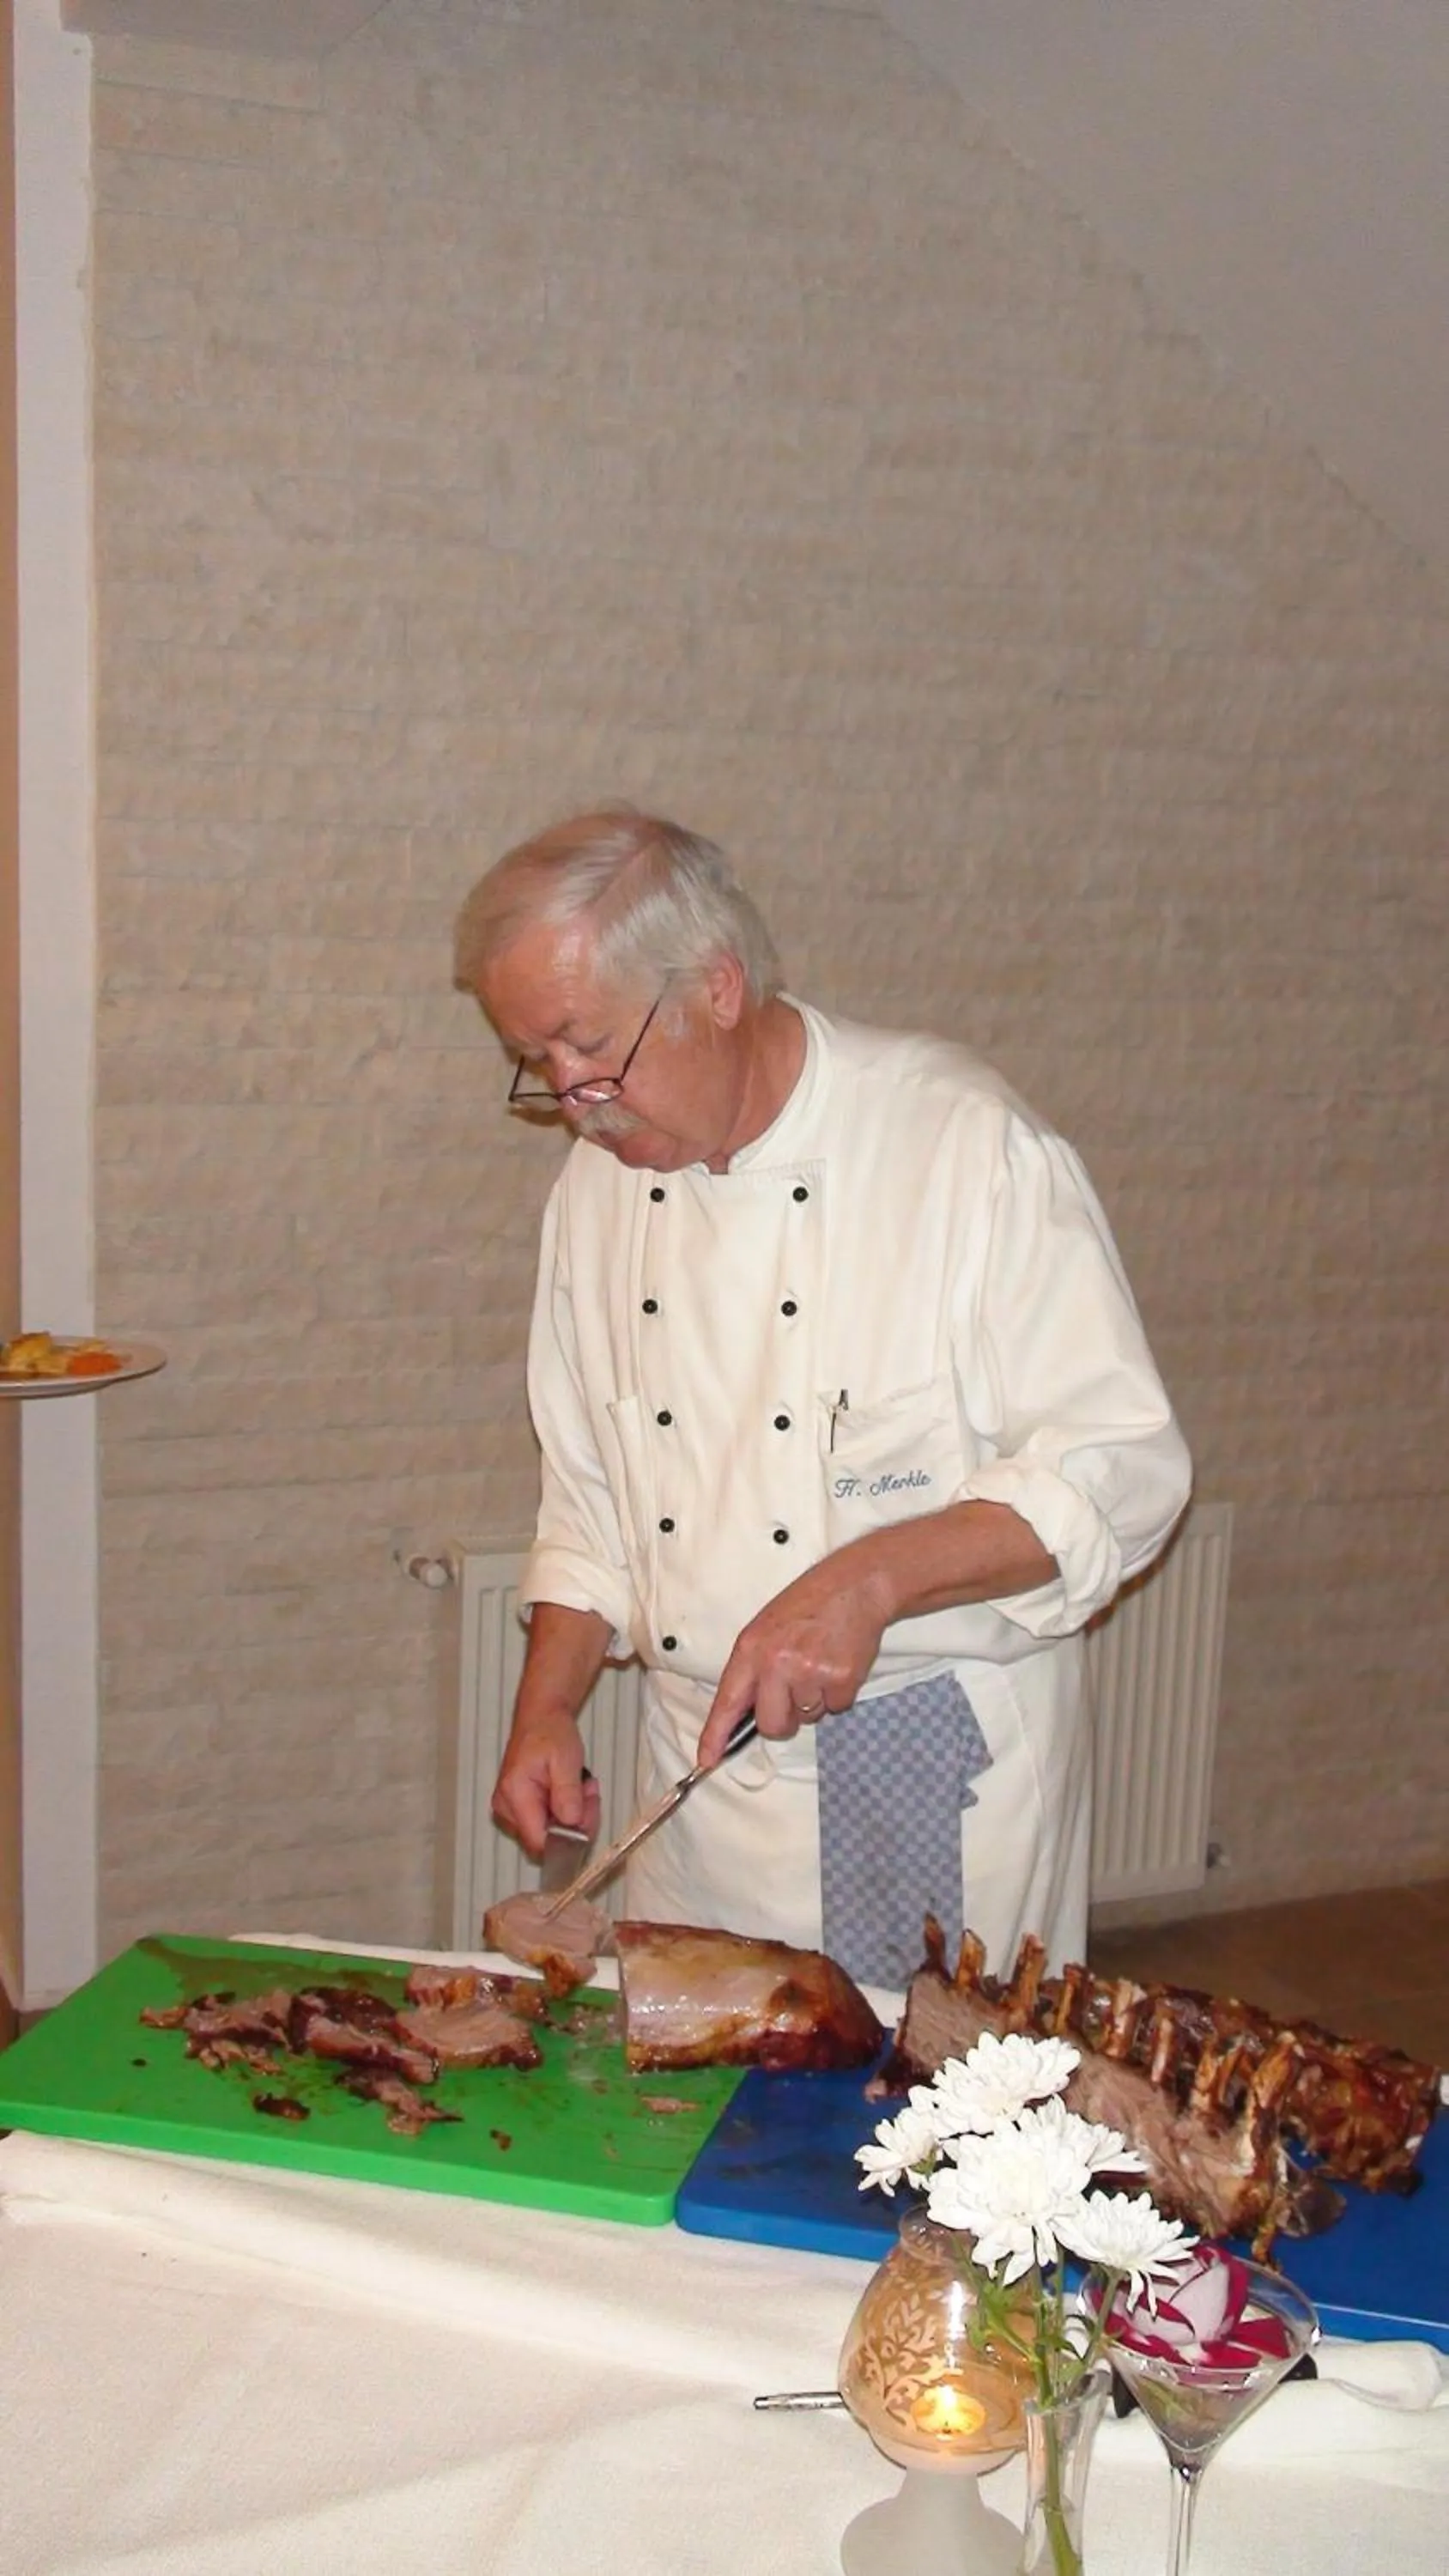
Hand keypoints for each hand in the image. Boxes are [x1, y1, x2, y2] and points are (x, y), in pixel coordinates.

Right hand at [491, 1713, 601, 1858]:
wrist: (541, 1718)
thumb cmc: (550, 1733)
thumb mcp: (566, 1760)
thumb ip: (568, 1793)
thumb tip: (572, 1823)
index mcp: (515, 1795)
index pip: (539, 1842)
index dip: (567, 1838)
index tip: (587, 1813)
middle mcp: (506, 1808)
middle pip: (546, 1840)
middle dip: (575, 1822)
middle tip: (590, 1794)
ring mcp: (511, 1811)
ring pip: (549, 1833)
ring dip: (573, 1815)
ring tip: (583, 1787)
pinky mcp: (520, 1809)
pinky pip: (547, 1823)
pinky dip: (565, 1812)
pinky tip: (574, 1791)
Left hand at [694, 1551, 895, 1768]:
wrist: (853, 1586)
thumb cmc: (806, 1607)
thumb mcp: (765, 1629)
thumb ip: (753, 1669)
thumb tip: (747, 1715)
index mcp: (751, 1649)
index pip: (728, 1700)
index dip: (716, 1734)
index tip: (707, 1760)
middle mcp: (776, 1663)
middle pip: (772, 1725)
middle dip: (783, 1719)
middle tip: (795, 1690)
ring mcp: (809, 1672)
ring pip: (807, 1717)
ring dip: (814, 1700)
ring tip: (820, 1662)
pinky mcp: (840, 1679)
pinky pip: (836, 1707)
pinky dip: (838, 1693)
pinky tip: (838, 1662)